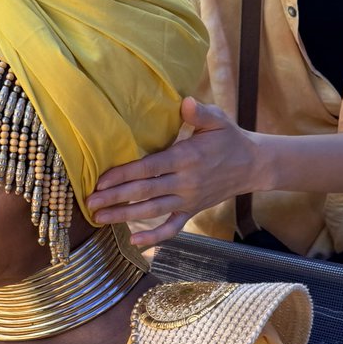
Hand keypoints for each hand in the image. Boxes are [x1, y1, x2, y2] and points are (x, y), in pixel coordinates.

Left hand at [86, 98, 258, 247]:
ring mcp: (188, 199)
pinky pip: (172, 228)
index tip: (101, 180)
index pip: (149, 168)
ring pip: (152, 211)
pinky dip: (154, 237)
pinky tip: (134, 241)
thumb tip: (185, 102)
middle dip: (115, 198)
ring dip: (125, 216)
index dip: (124, 175)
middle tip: (90, 202)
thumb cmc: (229, 138)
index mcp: (187, 158)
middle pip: (145, 192)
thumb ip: (199, 112)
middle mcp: (185, 181)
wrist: (253, 165)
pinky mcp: (191, 210)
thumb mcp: (218, 120)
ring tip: (100, 218)